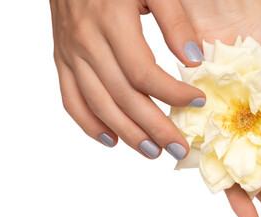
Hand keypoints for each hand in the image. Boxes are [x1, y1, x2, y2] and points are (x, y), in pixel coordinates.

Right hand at [51, 0, 206, 159]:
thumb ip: (175, 20)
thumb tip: (194, 61)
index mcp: (111, 22)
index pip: (143, 73)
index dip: (172, 93)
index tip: (199, 102)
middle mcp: (86, 42)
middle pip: (122, 97)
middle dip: (154, 127)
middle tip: (179, 147)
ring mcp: (70, 52)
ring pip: (98, 104)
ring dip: (127, 133)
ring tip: (153, 152)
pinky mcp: (61, 56)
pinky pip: (71, 98)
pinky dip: (89, 123)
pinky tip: (111, 139)